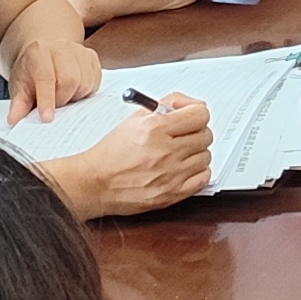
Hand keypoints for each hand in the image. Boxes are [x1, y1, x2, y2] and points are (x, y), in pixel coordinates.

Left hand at [5, 26, 100, 122]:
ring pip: (85, 82)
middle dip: (62, 99)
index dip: (47, 99)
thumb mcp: (19, 86)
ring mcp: (79, 50)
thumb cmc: (30, 71)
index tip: (47, 118)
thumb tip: (14, 120)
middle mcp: (61, 46)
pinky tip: (74, 91)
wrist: (42, 52)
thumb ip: (18, 103)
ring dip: (75, 97)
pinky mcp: (92, 56)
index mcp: (38, 51)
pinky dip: (86, 91)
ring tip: (63, 97)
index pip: (45, 77)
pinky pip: (95, 81)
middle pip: (70, 79)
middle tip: (54, 105)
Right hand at [53, 95, 213, 218]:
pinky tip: (183, 169)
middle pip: (205, 135)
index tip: (191, 117)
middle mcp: (164, 152)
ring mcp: (169, 175)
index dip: (196, 114)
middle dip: (196, 132)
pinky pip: (203, 178)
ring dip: (196, 153)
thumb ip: (166, 105)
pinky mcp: (171, 194)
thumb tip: (193, 104)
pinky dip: (197, 172)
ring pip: (206, 156)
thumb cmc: (112, 153)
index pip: (200, 115)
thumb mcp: (135, 119)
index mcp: (154, 129)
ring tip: (179, 154)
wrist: (95, 183)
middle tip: (184, 135)